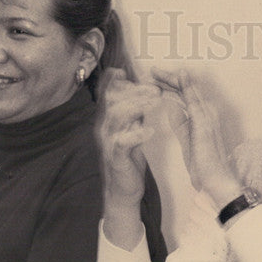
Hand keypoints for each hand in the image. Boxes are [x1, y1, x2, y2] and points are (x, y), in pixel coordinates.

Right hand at [97, 68, 161, 208]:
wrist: (123, 190)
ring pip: (117, 116)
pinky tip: (150, 130)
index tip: (133, 71)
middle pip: (114, 100)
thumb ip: (135, 114)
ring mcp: (109, 141)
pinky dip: (137, 134)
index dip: (116, 80)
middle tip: (156, 88)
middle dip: (135, 90)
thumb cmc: (128, 160)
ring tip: (155, 101)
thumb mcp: (131, 131)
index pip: (107, 93)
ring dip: (137, 105)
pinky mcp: (116, 157)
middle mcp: (105, 127)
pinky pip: (123, 142)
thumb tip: (143, 92)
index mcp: (109, 119)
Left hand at [151, 67, 240, 204]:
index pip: (186, 95)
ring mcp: (208, 116)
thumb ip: (180, 121)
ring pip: (189, 90)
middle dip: (169, 78)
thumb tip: (171, 106)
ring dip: (172, 79)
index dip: (171, 85)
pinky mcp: (205, 122)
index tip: (155, 80)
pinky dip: (184, 87)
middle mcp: (208, 112)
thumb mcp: (187, 138)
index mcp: (203, 117)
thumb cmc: (203, 164)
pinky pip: (193, 100)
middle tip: (152, 70)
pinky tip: (177, 77)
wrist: (215, 181)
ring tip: (156, 72)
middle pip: (187, 88)